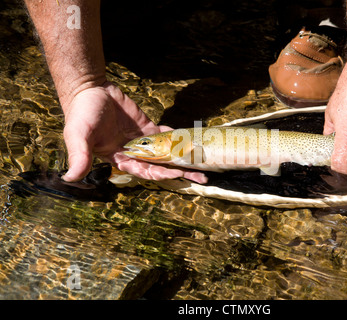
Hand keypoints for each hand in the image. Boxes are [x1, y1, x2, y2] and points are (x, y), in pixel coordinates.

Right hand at [61, 82, 207, 183]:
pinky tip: (193, 142)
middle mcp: (134, 153)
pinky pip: (166, 135)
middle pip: (161, 166)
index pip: (144, 171)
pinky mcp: (148, 127)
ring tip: (203, 163)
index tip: (176, 174)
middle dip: (180, 172)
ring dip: (184, 158)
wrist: (90, 89)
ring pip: (166, 152)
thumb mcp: (77, 135)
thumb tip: (71, 178)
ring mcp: (142, 141)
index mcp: (119, 159)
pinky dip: (179, 138)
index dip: (159, 173)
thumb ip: (79, 156)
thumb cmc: (81, 114)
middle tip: (201, 177)